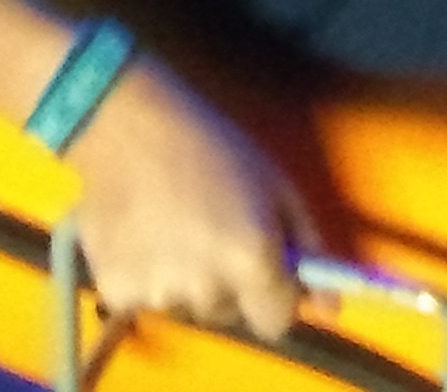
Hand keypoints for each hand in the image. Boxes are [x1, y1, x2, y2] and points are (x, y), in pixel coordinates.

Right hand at [64, 58, 319, 339]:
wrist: (129, 125)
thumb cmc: (212, 146)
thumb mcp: (275, 185)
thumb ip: (308, 248)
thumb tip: (330, 308)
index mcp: (253, 262)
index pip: (276, 323)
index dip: (273, 297)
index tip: (263, 270)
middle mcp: (208, 290)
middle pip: (230, 313)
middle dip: (229, 283)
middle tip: (212, 231)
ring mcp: (159, 295)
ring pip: (187, 306)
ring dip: (186, 280)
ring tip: (172, 226)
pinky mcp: (117, 292)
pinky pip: (143, 299)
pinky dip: (145, 276)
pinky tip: (141, 233)